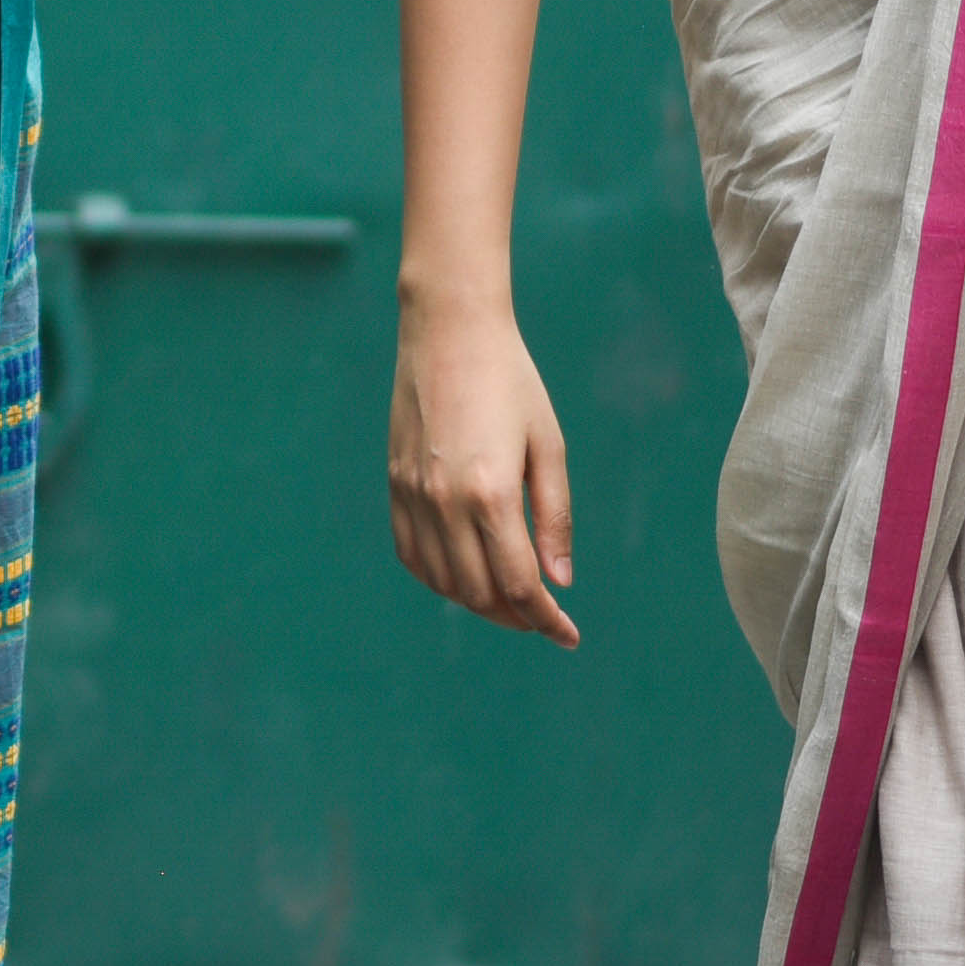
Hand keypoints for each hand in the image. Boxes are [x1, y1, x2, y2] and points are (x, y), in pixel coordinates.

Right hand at [389, 298, 575, 646]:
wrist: (448, 330)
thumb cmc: (511, 381)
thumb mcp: (548, 445)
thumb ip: (554, 517)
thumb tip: (559, 580)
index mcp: (491, 492)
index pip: (519, 584)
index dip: (547, 620)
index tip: (569, 635)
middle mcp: (445, 501)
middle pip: (479, 592)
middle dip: (516, 615)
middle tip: (544, 615)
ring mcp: (413, 495)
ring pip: (442, 581)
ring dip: (478, 601)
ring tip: (509, 598)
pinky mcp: (395, 484)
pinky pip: (411, 554)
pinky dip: (438, 578)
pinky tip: (464, 574)